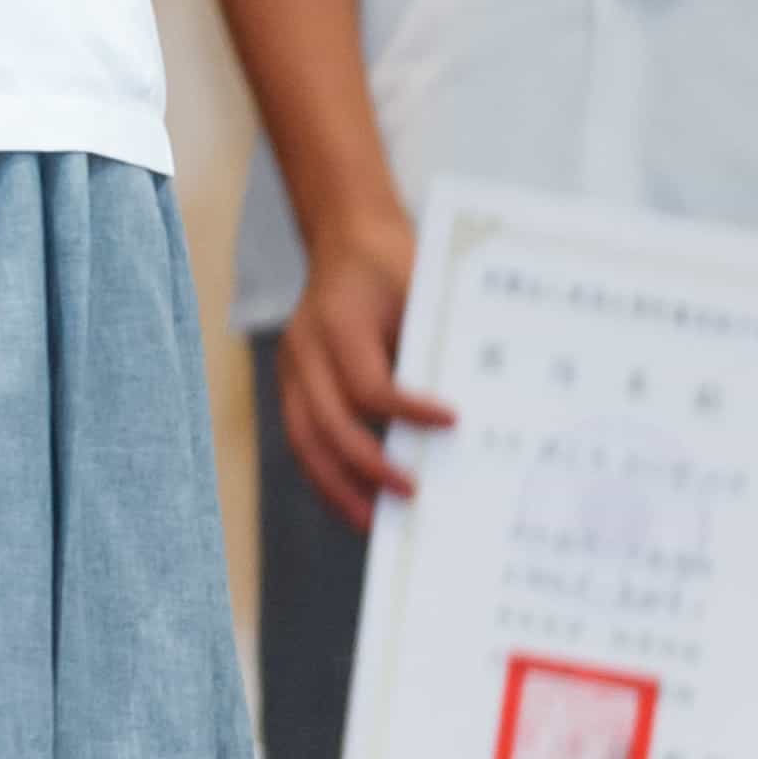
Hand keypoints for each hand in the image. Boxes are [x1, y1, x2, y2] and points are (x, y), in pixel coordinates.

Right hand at [270, 203, 449, 528]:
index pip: (368, 384)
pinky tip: (351, 500)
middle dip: (367, 466)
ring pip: (303, 439)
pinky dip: (324, 473)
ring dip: (336, 485)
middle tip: (412, 493)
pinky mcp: (293, 382)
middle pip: (326, 423)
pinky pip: (301, 436)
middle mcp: (304, 349)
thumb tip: (465, 415)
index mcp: (336, 322)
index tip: (453, 425)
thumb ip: (431, 344)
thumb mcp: (420, 290)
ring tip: (370, 520)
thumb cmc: (393, 265)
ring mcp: (291, 367)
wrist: (347, 238)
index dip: (408, 412)